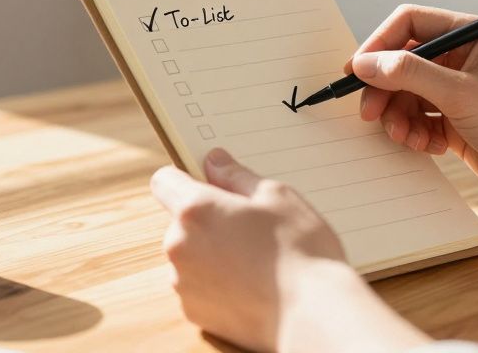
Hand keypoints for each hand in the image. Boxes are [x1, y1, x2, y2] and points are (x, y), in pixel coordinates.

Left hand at [151, 148, 428, 351]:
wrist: (313, 314)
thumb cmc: (301, 251)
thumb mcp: (277, 196)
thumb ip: (237, 176)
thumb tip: (214, 162)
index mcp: (195, 209)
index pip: (164, 181)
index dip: (186, 179)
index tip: (210, 185)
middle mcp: (178, 246)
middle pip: (181, 221)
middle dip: (208, 220)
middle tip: (250, 227)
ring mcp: (183, 283)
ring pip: (190, 255)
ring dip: (211, 253)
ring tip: (255, 261)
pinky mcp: (194, 312)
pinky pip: (198, 286)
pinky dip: (217, 284)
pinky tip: (251, 286)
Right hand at [349, 4, 477, 211]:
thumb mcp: (461, 94)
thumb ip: (409, 74)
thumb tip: (364, 63)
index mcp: (471, 35)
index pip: (411, 23)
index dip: (379, 44)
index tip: (356, 71)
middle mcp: (464, 58)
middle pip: (403, 62)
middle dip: (385, 88)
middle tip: (370, 114)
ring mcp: (461, 91)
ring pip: (408, 94)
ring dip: (398, 116)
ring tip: (405, 136)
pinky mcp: (459, 122)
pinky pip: (420, 120)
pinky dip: (415, 133)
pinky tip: (426, 146)